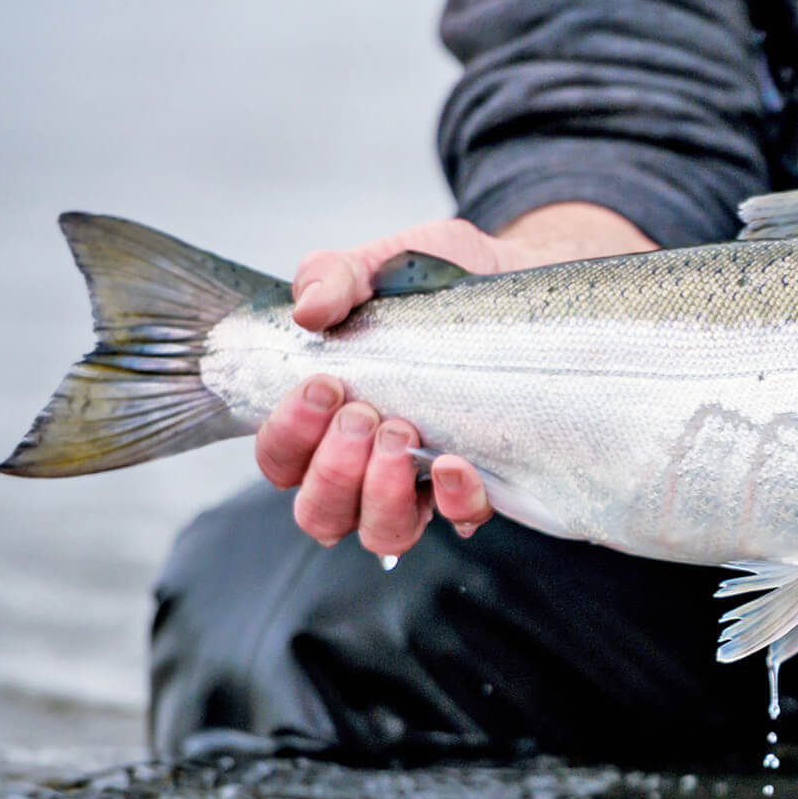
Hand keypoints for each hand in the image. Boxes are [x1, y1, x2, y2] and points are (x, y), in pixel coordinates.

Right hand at [255, 202, 655, 554]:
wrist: (516, 279)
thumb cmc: (436, 284)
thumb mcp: (380, 264)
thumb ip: (333, 276)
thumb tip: (309, 308)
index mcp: (327, 420)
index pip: (281, 460)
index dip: (288, 437)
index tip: (324, 386)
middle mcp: (367, 464)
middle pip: (319, 513)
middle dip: (335, 470)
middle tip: (366, 415)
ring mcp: (423, 482)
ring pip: (381, 534)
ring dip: (382, 494)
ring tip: (404, 435)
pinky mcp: (481, 482)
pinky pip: (460, 520)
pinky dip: (454, 501)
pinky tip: (456, 463)